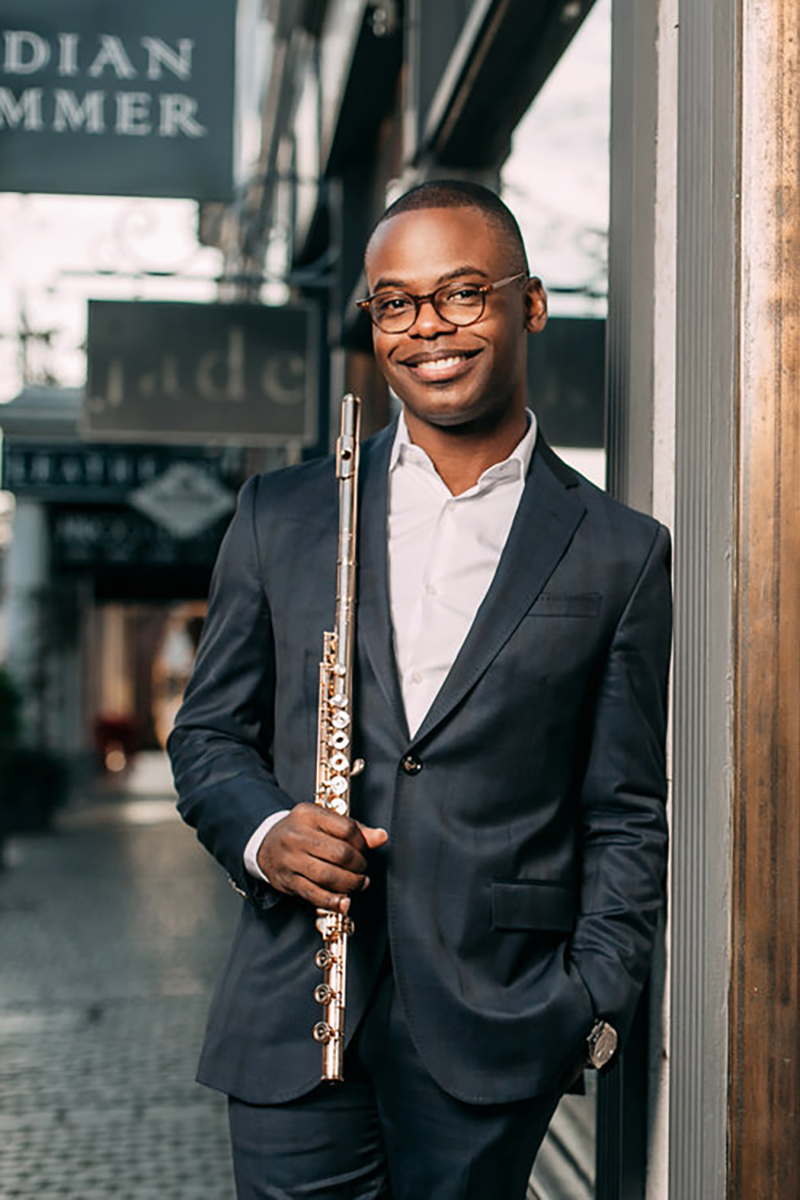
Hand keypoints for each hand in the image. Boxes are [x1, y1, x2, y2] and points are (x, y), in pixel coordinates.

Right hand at [257, 803, 387, 913]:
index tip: (365, 849)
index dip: (363, 842)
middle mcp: (297, 835)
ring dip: (350, 883)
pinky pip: (313, 894)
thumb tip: (381, 837)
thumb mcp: (323, 821)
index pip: (346, 828)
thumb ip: (353, 828)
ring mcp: (290, 859)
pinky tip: (344, 902)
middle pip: (340, 853)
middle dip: (358, 865)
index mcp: (309, 814)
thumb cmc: (301, 831)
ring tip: (358, 883)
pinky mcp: (287, 881)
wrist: (265, 844)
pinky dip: (332, 901)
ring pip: (328, 875)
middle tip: (362, 869)